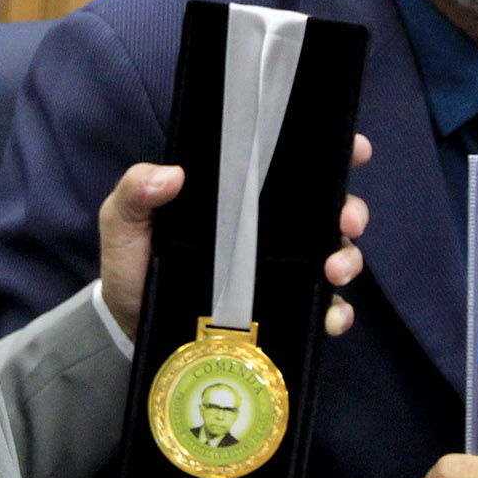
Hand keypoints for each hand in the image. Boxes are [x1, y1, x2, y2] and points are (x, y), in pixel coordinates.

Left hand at [96, 133, 372, 340]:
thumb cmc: (133, 267)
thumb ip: (135, 194)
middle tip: (346, 221)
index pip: (293, 168)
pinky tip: (331, 316)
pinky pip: (324, 308)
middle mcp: (268, 231)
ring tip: (333, 272)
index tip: (354, 149)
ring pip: (335, 255)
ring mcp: (280, 271)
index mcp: (240, 198)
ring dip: (347, 259)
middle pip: (328, 210)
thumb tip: (170, 175)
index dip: (333, 152)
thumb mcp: (124, 223)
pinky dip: (337, 312)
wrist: (129, 329)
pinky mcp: (283, 311)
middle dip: (350, 210)